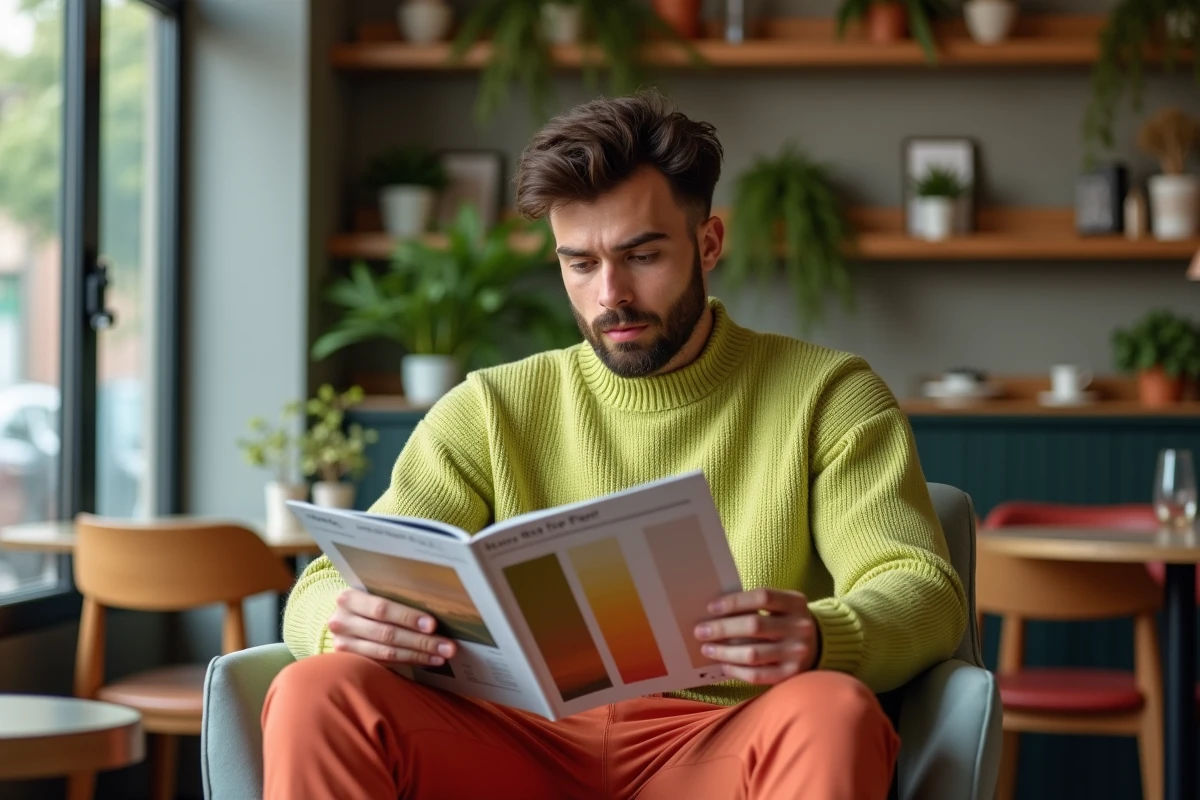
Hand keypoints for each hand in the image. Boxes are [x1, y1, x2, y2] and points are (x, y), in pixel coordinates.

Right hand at [327, 588, 456, 666]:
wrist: (342, 618)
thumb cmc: (366, 601)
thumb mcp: (372, 592)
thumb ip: (395, 596)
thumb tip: (436, 603)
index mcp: (349, 598)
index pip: (383, 609)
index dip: (408, 618)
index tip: (432, 625)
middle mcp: (342, 621)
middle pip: (387, 634)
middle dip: (421, 641)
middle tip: (448, 646)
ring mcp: (343, 644)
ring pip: (387, 652)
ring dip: (419, 654)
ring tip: (442, 655)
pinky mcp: (349, 661)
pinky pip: (384, 662)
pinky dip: (408, 660)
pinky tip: (427, 660)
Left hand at [694, 588, 819, 684]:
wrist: (819, 644)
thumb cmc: (787, 620)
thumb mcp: (782, 605)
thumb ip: (756, 605)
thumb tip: (715, 612)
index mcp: (796, 602)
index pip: (763, 597)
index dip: (735, 602)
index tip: (711, 607)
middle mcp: (800, 627)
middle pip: (755, 626)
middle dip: (722, 629)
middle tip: (701, 630)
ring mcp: (797, 652)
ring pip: (753, 654)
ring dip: (725, 652)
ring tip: (707, 649)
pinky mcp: (791, 674)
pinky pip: (758, 675)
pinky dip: (737, 670)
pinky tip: (724, 665)